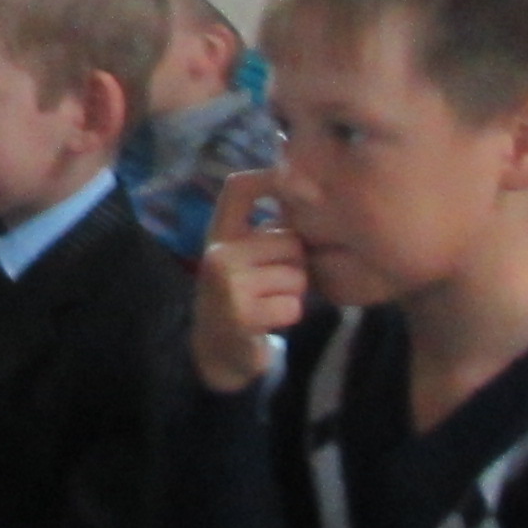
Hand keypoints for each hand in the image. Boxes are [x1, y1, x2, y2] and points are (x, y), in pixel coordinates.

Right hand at [192, 173, 305, 391]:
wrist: (217, 349)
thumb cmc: (243, 295)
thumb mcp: (246, 256)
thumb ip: (268, 230)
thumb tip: (311, 189)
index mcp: (219, 233)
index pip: (237, 188)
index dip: (271, 178)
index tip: (304, 186)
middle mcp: (218, 253)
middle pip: (290, 242)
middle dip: (295, 264)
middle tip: (273, 282)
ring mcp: (226, 284)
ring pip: (296, 276)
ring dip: (293, 293)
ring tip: (269, 301)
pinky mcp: (240, 314)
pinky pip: (292, 306)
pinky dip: (288, 315)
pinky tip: (267, 320)